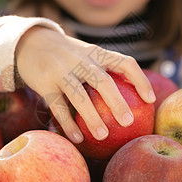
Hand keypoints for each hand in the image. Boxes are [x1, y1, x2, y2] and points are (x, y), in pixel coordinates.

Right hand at [15, 27, 155, 143]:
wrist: (31, 42)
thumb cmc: (68, 55)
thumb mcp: (87, 53)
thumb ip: (104, 68)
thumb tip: (132, 97)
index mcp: (97, 53)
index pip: (125, 62)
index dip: (140, 80)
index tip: (150, 100)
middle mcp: (81, 60)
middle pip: (103, 81)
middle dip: (117, 102)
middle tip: (128, 122)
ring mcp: (61, 70)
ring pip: (79, 95)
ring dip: (92, 117)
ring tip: (103, 136)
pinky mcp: (44, 82)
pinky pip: (58, 106)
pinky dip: (68, 124)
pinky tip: (77, 139)